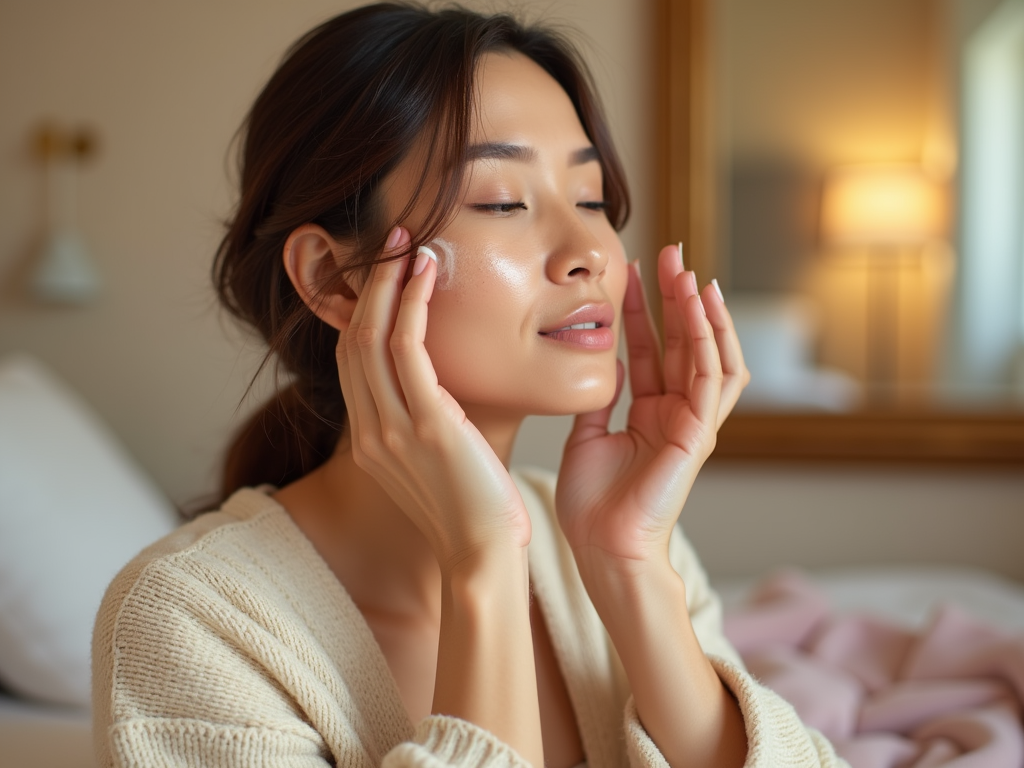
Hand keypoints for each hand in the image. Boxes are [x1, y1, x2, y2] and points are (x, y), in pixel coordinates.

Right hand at [335, 227, 529, 570]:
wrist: (485, 557)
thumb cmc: (475, 512)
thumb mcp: (438, 463)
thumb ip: (428, 424)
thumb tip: (443, 390)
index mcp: (370, 442)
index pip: (353, 362)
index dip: (363, 311)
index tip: (385, 275)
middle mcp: (370, 432)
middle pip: (352, 341)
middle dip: (369, 286)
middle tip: (391, 242)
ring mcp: (391, 430)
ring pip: (371, 336)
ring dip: (387, 284)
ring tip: (408, 244)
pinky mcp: (425, 425)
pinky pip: (406, 348)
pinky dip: (411, 304)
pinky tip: (425, 275)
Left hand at [555, 245, 748, 572]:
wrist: (601, 549)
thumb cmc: (592, 505)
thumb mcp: (587, 438)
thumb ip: (598, 402)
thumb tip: (599, 364)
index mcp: (650, 412)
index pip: (651, 348)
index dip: (644, 309)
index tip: (635, 270)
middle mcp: (676, 413)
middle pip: (684, 343)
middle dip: (678, 297)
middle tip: (672, 253)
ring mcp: (692, 424)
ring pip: (708, 355)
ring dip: (700, 313)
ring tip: (690, 273)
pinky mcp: (699, 437)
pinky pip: (711, 381)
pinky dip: (710, 344)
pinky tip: (702, 311)